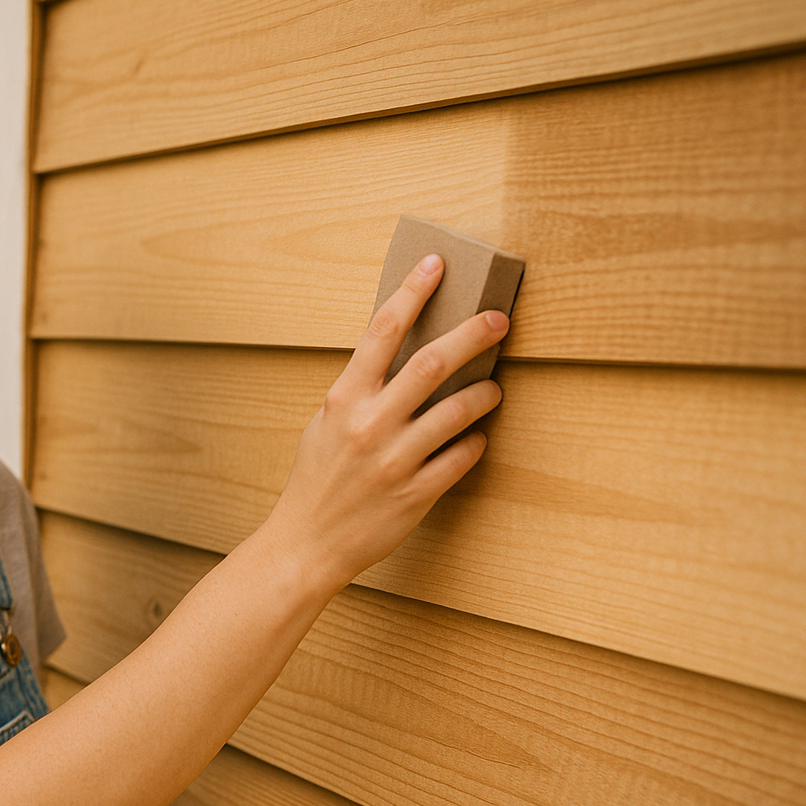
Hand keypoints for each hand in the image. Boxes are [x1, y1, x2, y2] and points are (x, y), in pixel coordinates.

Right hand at [260, 253, 508, 594]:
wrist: (307, 541)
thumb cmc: (316, 479)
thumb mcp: (324, 423)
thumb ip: (357, 391)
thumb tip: (395, 353)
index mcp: (345, 398)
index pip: (383, 330)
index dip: (412, 291)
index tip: (436, 264)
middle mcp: (371, 423)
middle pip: (433, 362)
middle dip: (473, 333)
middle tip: (499, 318)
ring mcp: (395, 459)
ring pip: (457, 411)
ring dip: (483, 393)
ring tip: (492, 386)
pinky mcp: (416, 493)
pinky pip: (461, 458)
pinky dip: (474, 443)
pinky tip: (475, 437)